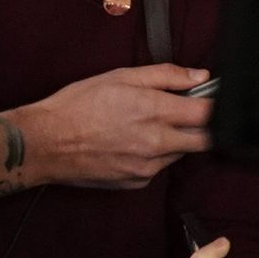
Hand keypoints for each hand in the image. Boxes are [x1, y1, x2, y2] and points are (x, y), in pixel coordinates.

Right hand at [0, 65, 209, 193]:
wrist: (43, 143)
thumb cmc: (77, 106)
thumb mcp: (121, 77)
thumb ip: (166, 75)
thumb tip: (199, 76)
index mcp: (155, 112)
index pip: (208, 113)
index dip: (215, 105)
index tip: (212, 99)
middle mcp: (156, 142)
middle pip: (204, 139)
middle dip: (202, 127)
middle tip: (186, 115)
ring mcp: (147, 166)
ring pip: (181, 153)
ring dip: (176, 140)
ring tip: (147, 126)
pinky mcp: (136, 181)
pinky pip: (159, 168)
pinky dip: (155, 156)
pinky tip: (133, 143)